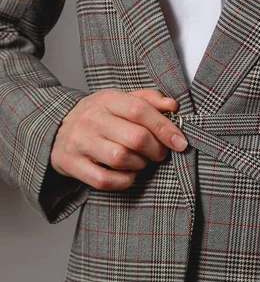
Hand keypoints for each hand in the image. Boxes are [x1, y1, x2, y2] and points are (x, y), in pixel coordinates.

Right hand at [50, 89, 187, 189]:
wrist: (57, 129)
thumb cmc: (101, 117)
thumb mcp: (122, 101)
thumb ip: (149, 100)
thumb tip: (173, 106)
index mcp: (107, 99)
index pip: (140, 110)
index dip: (165, 128)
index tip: (180, 143)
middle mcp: (91, 119)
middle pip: (135, 138)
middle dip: (156, 150)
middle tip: (159, 154)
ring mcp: (79, 142)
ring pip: (121, 159)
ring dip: (140, 165)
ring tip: (141, 161)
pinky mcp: (70, 163)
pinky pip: (104, 180)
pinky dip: (123, 181)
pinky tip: (128, 174)